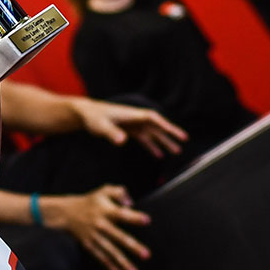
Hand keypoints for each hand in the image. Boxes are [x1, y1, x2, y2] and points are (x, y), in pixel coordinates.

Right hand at [48, 185, 151, 269]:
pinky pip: (101, 257)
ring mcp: (94, 236)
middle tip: (146, 255)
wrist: (66, 213)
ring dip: (123, 262)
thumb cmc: (91, 201)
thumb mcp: (103, 191)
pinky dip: (110, 266)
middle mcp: (100, 224)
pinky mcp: (89, 245)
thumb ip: (119, 192)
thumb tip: (131, 203)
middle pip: (118, 236)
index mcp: (106, 210)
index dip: (134, 217)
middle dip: (132, 246)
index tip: (147, 221)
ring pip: (110, 251)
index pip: (122, 214)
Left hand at [70, 97, 185, 157]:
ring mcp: (133, 124)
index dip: (166, 125)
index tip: (177, 133)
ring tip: (176, 152)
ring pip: (152, 133)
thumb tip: (123, 140)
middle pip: (156, 126)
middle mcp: (135, 118)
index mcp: (132, 115)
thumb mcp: (101, 126)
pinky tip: (158, 155)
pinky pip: (144, 138)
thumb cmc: (93, 118)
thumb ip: (112, 133)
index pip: (153, 119)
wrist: (85, 114)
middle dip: (170, 134)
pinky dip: (151, 146)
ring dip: (163, 142)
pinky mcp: (129, 130)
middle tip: (184, 142)